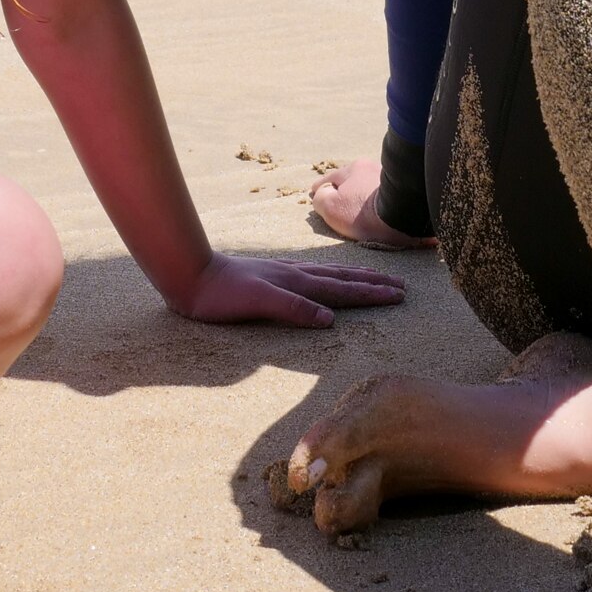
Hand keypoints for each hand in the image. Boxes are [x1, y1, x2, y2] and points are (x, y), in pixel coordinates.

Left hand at [170, 251, 405, 328]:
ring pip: (330, 274)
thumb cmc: (219, 296)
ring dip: (356, 276)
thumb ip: (293, 308)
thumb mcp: (256, 303)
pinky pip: (313, 274)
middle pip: (343, 278)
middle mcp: (295, 275)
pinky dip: (331, 275)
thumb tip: (330, 319)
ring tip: (376, 277)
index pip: (342, 290)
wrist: (189, 274)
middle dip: (373, 283)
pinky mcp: (272, 275)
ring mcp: (284, 272)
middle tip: (401, 285)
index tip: (399, 295)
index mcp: (296, 284)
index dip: (372, 294)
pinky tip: (328, 276)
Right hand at [308, 159, 434, 250]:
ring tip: (362, 211)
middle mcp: (374, 168)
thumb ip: (320, 197)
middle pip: (353, 181)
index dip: (321, 187)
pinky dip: (381, 204)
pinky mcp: (406, 194)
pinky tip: (381, 214)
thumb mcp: (330, 206)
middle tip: (339, 203)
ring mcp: (391, 180)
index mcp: (354, 168)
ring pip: (371, 188)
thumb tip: (322, 194)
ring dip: (365, 197)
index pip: (331, 178)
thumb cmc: (363, 212)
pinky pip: (387, 198)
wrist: (403, 217)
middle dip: (345, 190)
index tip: (315, 191)